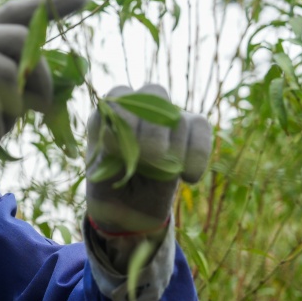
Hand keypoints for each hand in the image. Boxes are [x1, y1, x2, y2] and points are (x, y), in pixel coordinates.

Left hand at [85, 85, 210, 236]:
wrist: (131, 207)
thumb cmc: (110, 188)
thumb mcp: (100, 175)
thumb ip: (109, 152)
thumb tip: (122, 133)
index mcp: (108, 113)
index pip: (118, 96)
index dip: (124, 122)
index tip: (119, 153)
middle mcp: (138, 106)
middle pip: (154, 93)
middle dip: (153, 130)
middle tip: (150, 159)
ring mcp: (166, 115)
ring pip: (178, 117)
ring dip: (174, 150)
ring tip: (164, 175)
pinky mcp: (191, 129)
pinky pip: (201, 128)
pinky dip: (196, 155)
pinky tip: (187, 178)